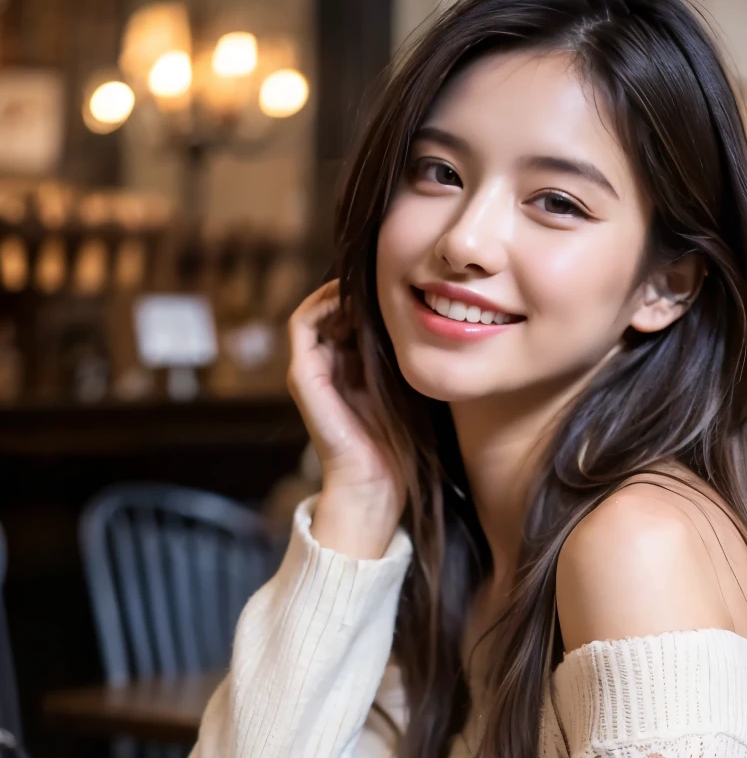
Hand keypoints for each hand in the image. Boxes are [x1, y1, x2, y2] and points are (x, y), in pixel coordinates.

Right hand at [287, 281, 405, 557]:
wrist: (376, 485)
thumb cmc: (399, 443)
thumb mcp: (409, 385)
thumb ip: (408, 353)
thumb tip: (433, 313)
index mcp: (350, 367)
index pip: (353, 314)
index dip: (374, 294)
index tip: (404, 280)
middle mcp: (326, 364)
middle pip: (335, 307)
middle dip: (360, 288)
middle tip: (390, 273)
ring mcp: (310, 368)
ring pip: (317, 308)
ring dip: (341, 290)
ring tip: (373, 282)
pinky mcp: (302, 375)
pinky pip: (303, 323)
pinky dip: (323, 302)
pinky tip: (354, 298)